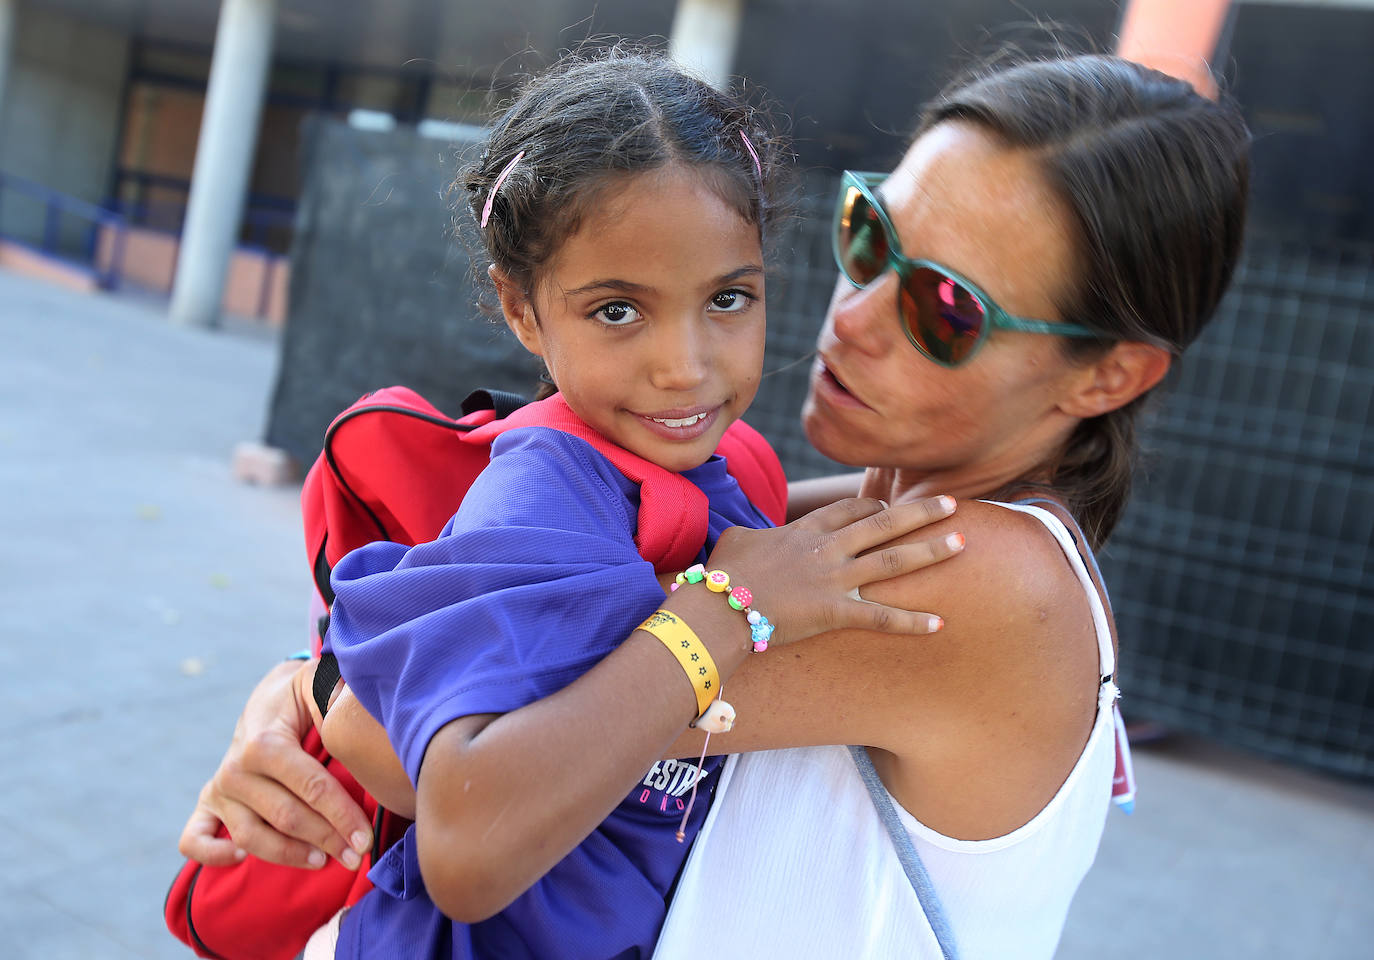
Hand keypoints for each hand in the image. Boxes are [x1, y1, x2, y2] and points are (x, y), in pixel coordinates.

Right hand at [177, 660, 372, 869]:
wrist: (268, 699)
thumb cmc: (302, 696)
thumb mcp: (319, 685)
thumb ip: (335, 696)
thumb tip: (349, 714)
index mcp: (264, 743)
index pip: (310, 787)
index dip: (342, 815)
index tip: (365, 839)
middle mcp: (235, 770)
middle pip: (286, 817)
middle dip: (326, 839)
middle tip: (356, 855)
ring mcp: (219, 790)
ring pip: (252, 836)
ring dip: (288, 855)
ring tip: (323, 860)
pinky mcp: (207, 805)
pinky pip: (194, 840)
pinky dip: (214, 855)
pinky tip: (243, 859)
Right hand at [705, 496, 960, 645]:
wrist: (718, 605)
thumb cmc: (720, 575)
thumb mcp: (735, 540)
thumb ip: (754, 534)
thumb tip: (752, 537)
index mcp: (804, 531)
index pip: (848, 510)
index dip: (872, 506)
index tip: (888, 506)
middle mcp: (827, 549)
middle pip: (882, 524)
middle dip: (919, 513)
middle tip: (951, 505)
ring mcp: (834, 579)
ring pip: (893, 560)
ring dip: (930, 550)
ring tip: (961, 542)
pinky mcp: (835, 612)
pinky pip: (881, 617)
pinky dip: (912, 622)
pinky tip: (940, 623)